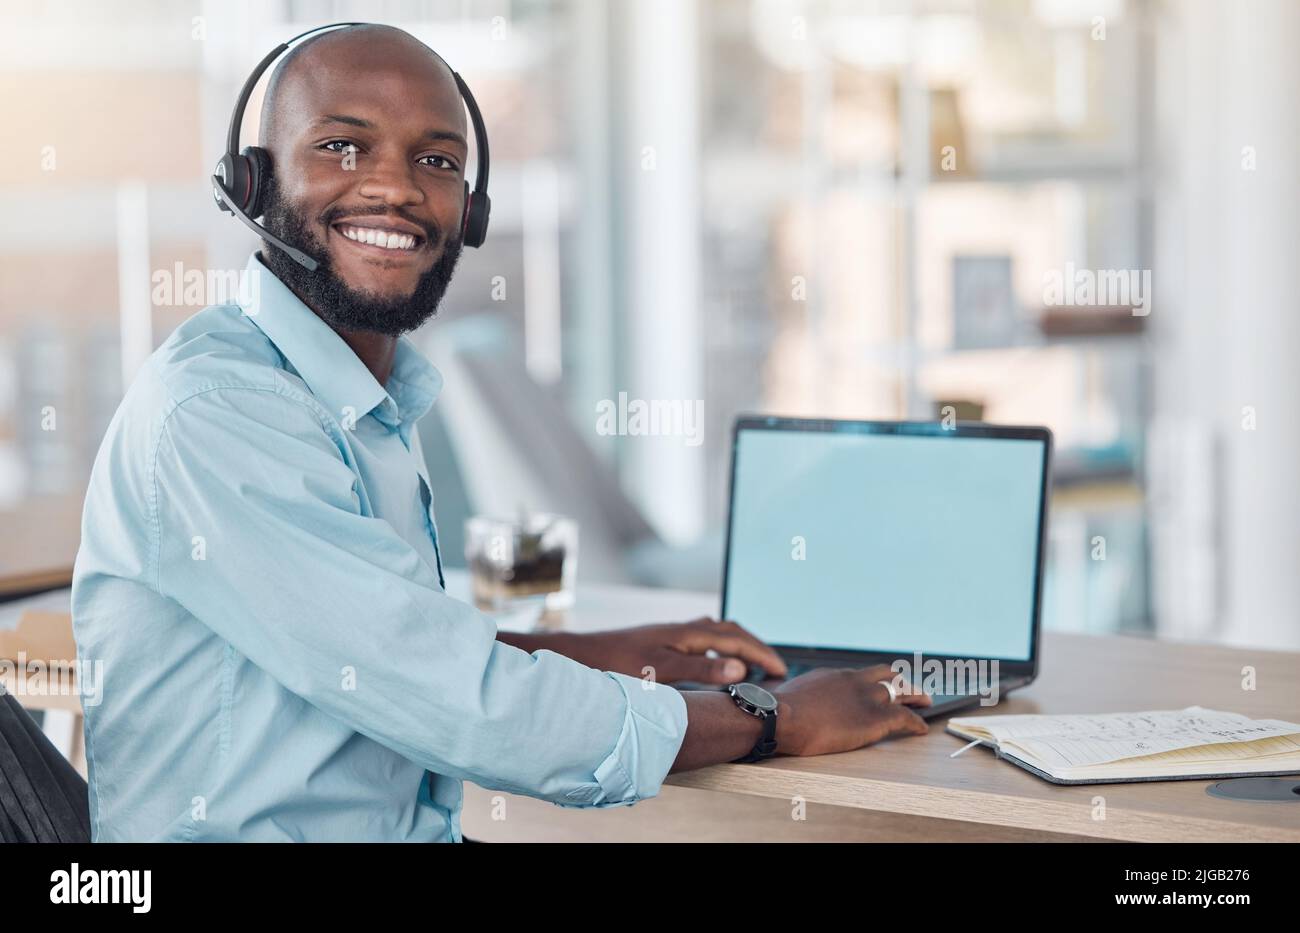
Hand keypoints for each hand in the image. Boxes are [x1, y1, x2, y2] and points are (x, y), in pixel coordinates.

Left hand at [569, 618, 788, 684]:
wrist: (583, 655)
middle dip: (757, 647)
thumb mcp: (661, 670)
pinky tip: (714, 663)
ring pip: (717, 633)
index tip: (782, 670)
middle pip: (732, 631)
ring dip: (739, 645)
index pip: (737, 640)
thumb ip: (701, 669)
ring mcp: (673, 633)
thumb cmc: (618, 664)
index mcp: (689, 633)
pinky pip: (703, 639)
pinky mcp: (663, 641)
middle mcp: (684, 629)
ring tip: (753, 664)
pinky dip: (719, 648)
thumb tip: (740, 668)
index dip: (762, 654)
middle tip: (776, 668)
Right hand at [772, 665, 930, 755]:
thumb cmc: (777, 710)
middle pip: (888, 675)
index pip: (862, 675)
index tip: (880, 686)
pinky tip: (922, 729)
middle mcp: (854, 681)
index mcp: (835, 676)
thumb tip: (787, 700)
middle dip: (903, 681)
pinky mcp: (875, 718)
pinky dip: (917, 723)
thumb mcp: (790, 694)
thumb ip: (800, 696)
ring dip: (917, 696)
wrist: (780, 717)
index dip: (875, 681)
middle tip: (913, 688)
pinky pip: (905, 718)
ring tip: (926, 701)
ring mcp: (866, 698)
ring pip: (902, 691)